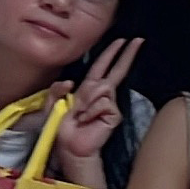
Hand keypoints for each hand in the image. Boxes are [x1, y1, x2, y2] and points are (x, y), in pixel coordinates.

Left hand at [50, 38, 140, 183]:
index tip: (124, 41)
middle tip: (138, 40)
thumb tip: (72, 81)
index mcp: (88, 89)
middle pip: (117, 70)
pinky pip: (103, 102)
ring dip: (87, 100)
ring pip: (102, 87)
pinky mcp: (113, 114)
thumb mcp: (52, 104)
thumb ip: (57, 89)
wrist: (70, 147)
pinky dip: (91, 110)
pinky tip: (87, 120)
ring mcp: (109, 104)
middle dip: (127, 54)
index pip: (102, 67)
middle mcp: (102, 94)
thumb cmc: (62, 128)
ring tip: (80, 115)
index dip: (112, 53)